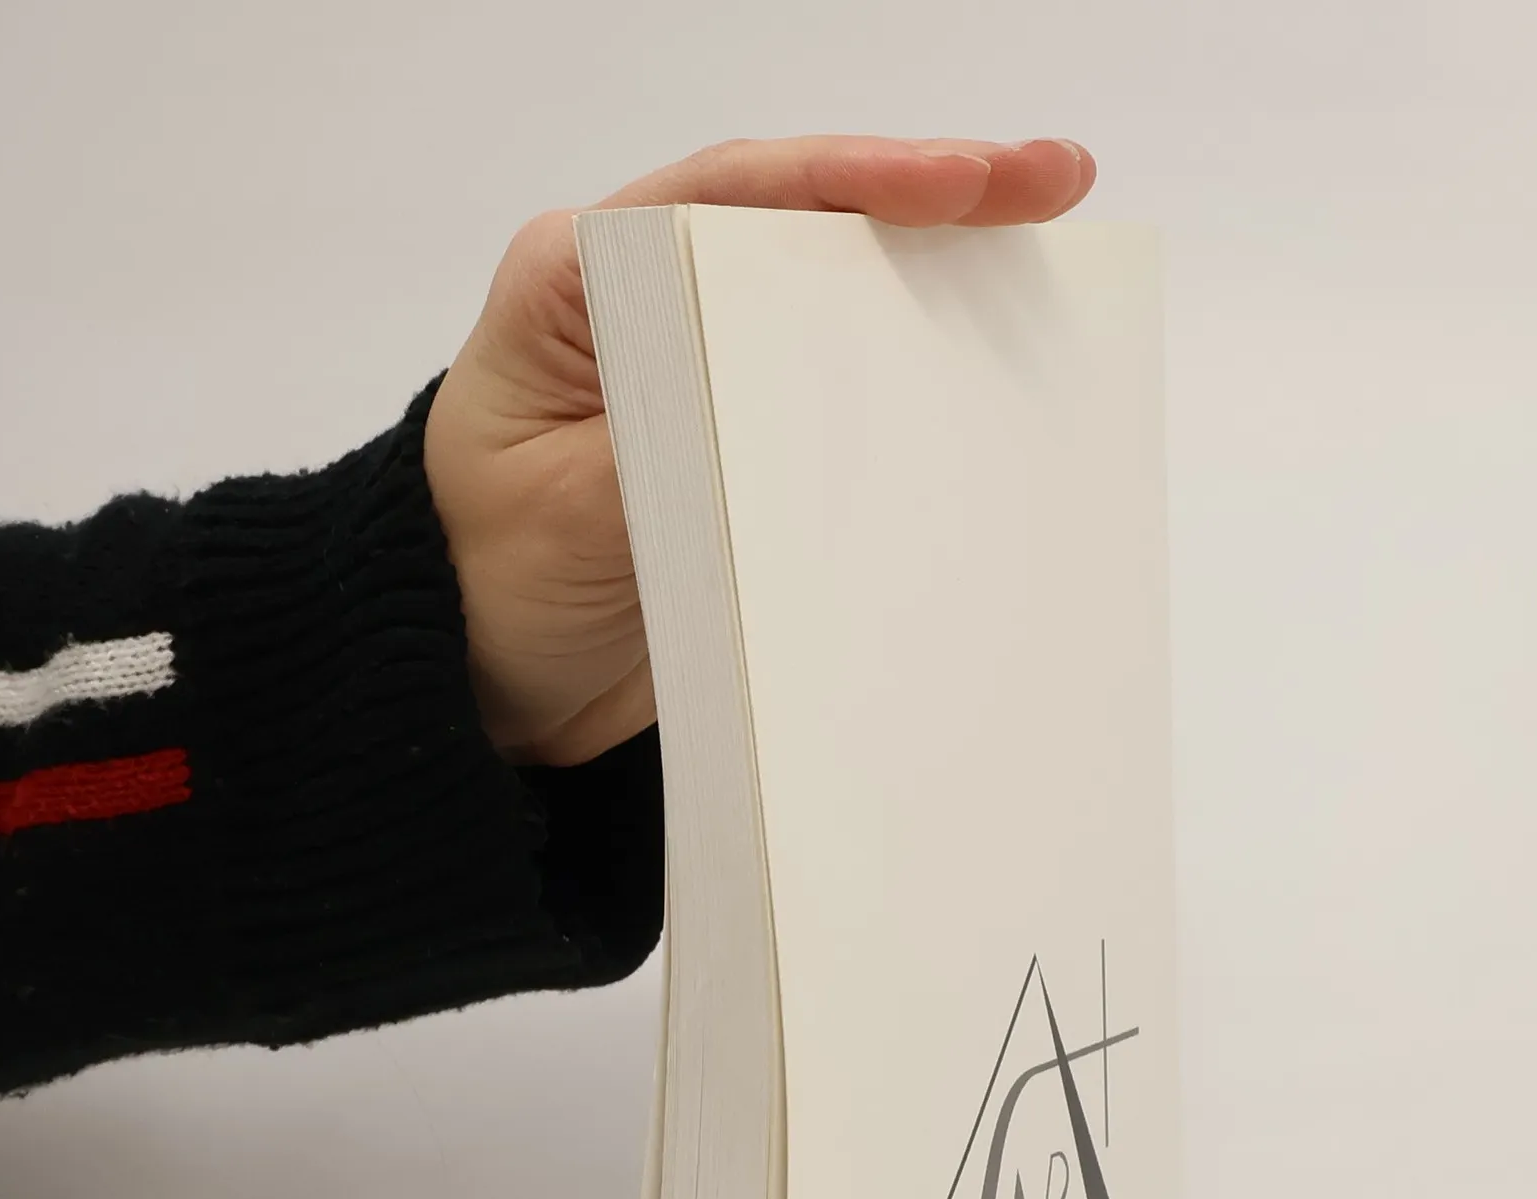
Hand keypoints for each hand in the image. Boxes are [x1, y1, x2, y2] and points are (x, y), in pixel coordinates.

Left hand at [423, 135, 1096, 765]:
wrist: (481, 683)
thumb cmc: (486, 584)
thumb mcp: (568, 516)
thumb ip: (672, 451)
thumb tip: (787, 418)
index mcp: (580, 279)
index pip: (734, 193)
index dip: (857, 178)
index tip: (965, 182)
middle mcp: (645, 300)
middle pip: (806, 221)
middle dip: (936, 199)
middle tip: (1054, 184)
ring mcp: (701, 367)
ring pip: (836, 298)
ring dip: (942, 279)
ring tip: (1055, 259)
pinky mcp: (738, 440)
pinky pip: (837, 394)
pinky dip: (913, 378)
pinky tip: (990, 369)